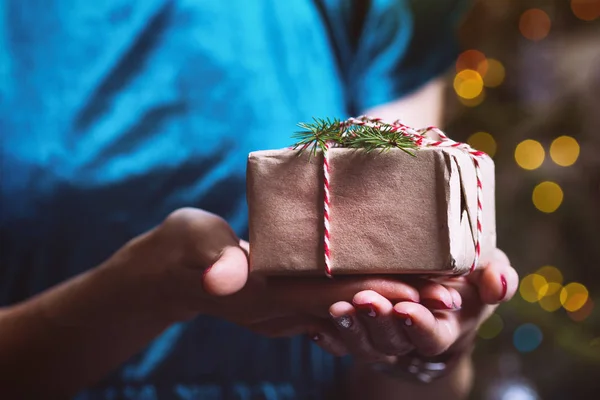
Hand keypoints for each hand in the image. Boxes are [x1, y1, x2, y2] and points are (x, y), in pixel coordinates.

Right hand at [123, 208, 429, 337]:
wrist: (171, 273)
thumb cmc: (180, 251)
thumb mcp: (191, 244)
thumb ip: (209, 257)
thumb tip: (220, 275)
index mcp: (266, 294)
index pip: (329, 296)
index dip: (374, 292)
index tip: (418, 290)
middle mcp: (285, 309)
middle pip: (352, 306)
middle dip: (398, 301)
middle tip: (450, 294)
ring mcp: (288, 309)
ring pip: (350, 306)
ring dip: (391, 299)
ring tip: (437, 288)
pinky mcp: (289, 301)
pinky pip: (335, 301)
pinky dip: (367, 292)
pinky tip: (395, 281)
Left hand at [312, 249, 517, 376]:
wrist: (435, 288)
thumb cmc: (463, 277)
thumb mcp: (486, 272)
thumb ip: (498, 277)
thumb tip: (498, 284)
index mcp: (442, 328)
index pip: (431, 337)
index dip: (419, 326)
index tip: (407, 309)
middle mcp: (409, 338)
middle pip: (391, 342)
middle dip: (378, 323)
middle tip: (365, 301)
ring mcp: (380, 336)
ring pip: (364, 345)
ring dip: (351, 329)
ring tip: (338, 309)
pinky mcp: (357, 329)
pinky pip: (341, 342)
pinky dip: (330, 337)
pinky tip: (316, 329)